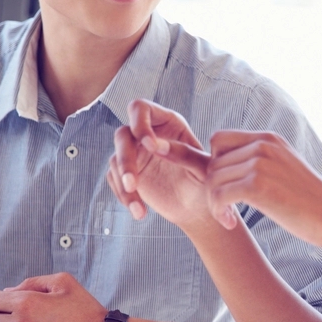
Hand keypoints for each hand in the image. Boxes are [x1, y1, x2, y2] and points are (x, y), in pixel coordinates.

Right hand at [107, 99, 220, 229]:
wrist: (199, 210)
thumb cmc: (207, 184)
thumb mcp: (203, 169)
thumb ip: (184, 154)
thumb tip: (156, 146)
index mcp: (169, 124)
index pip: (141, 109)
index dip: (140, 123)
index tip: (150, 146)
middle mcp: (149, 135)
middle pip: (122, 135)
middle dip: (125, 159)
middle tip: (133, 183)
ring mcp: (136, 154)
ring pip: (115, 159)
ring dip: (123, 184)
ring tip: (140, 209)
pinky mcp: (128, 173)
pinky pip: (115, 180)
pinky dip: (124, 196)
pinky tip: (139, 211)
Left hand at [159, 130, 321, 250]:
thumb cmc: (310, 202)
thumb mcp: (285, 169)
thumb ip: (260, 162)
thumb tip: (227, 168)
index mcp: (269, 139)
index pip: (219, 140)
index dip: (215, 164)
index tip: (227, 188)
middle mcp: (264, 145)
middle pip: (213, 162)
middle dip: (214, 187)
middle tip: (226, 210)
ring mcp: (261, 164)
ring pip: (213, 180)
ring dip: (215, 203)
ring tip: (229, 218)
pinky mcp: (259, 186)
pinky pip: (219, 195)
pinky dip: (219, 212)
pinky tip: (231, 223)